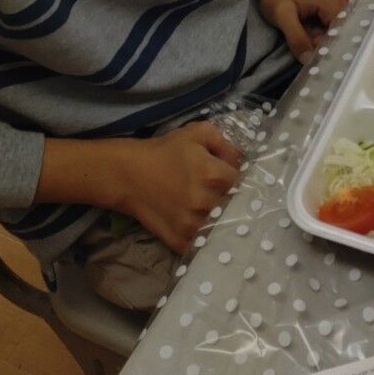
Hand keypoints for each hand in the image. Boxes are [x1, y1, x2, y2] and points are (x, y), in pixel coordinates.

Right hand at [115, 122, 242, 252]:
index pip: (243, 180)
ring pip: (221, 224)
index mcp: (213, 175)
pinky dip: (206, 234)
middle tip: (219, 191)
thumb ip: (227, 144)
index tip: (228, 174)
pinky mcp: (182, 241)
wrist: (130, 174)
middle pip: (235, 204)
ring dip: (220, 216)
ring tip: (209, 206)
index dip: (237, 176)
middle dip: (231, 196)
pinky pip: (204, 242)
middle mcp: (206, 203)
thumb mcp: (199, 132)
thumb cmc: (166, 150)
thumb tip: (242, 160)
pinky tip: (200, 222)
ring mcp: (193, 226)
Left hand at [244, 0, 353, 61]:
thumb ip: (296, 38)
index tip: (314, 58)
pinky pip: (338, 24)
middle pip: (341, 31)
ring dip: (323, 37)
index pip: (340, 33)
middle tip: (306, 40)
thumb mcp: (281, 16)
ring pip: (339, 30)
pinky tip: (312, 29)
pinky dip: (325, 31)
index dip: (327, 48)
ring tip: (307, 31)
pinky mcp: (342, 1)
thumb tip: (309, 60)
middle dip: (324, 42)